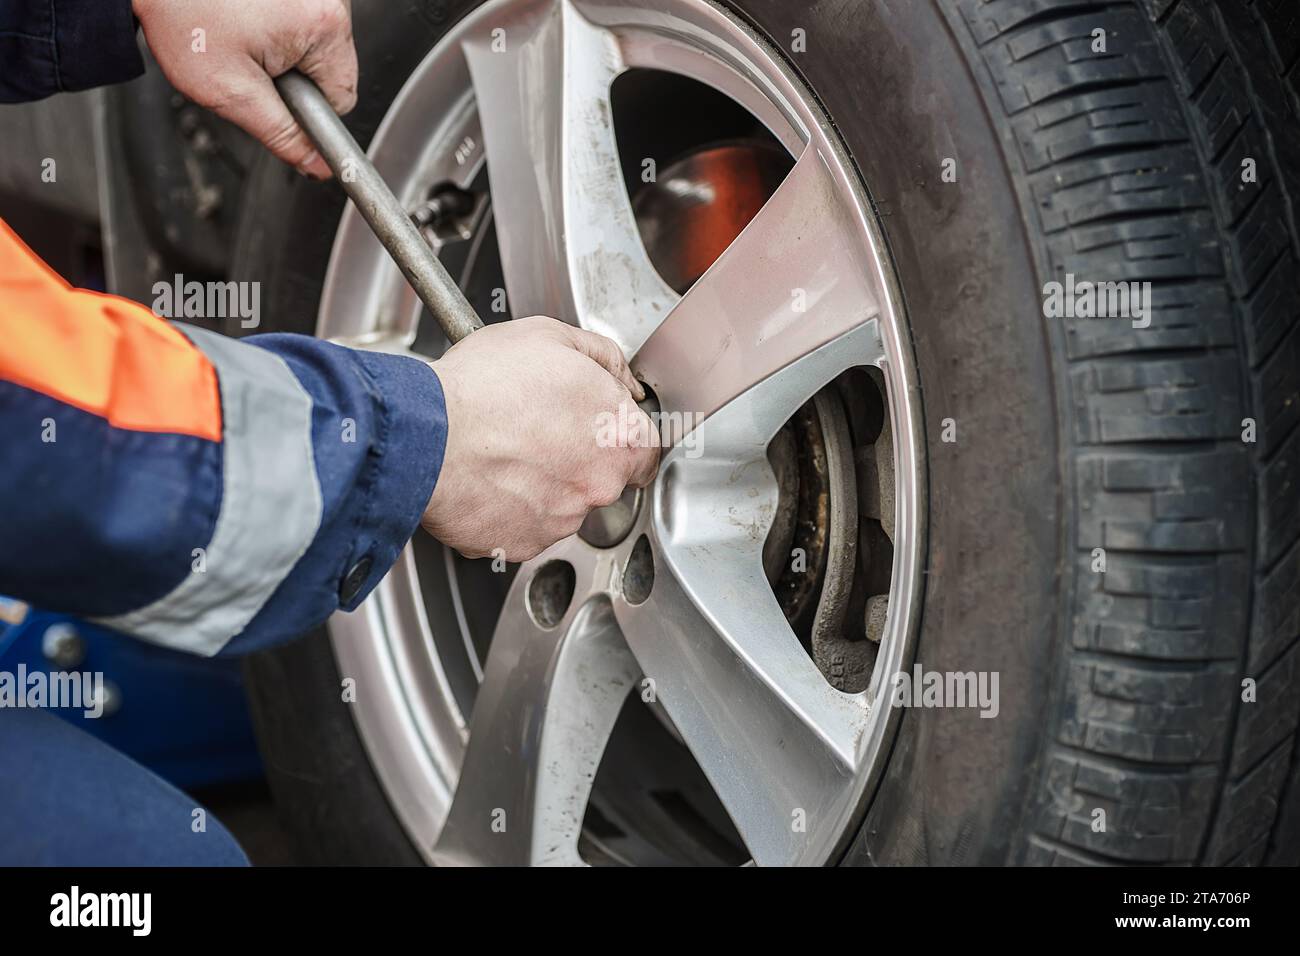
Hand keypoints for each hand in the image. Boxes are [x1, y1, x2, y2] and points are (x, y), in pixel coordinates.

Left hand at [133, 0, 357, 178]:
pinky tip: (245, 18)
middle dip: (294, 77)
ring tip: (242, 36)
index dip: (307, 111)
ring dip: (285, 52)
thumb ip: (282, 134)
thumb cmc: (183, 16)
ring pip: (317, 46)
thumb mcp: (233, 92)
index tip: (275, 100)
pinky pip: (303, 20)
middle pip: (332, 69)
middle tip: (250, 64)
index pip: (342, 99)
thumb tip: (317, 165)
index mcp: (323, 27)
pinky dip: (278, 26)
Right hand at [424, 317, 660, 561]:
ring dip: (541, 483)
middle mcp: (600, 485)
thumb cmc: (484, 387)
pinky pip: (522, 525)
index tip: (594, 426)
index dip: (617, 432)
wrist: (428, 435)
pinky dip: (508, 507)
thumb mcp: (552, 338)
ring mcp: (562, 520)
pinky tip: (487, 478)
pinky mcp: (522, 543)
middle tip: (537, 432)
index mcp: (621, 436)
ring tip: (504, 452)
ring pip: (562, 503)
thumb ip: (602, 357)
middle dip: (576, 457)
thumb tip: (620, 375)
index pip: (645, 446)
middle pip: (603, 476)